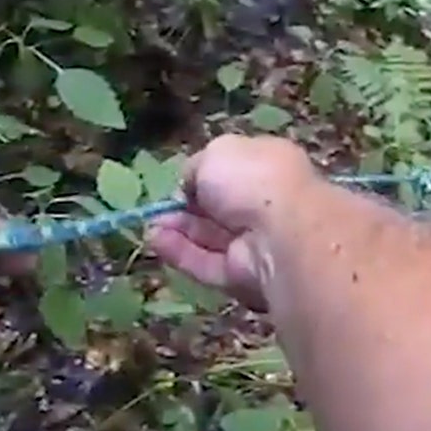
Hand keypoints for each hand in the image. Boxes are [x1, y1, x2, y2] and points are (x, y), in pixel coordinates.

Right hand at [147, 135, 316, 310]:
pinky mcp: (245, 276)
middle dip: (188, 208)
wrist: (281, 233)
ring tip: (149, 225)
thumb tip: (191, 185)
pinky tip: (156, 241)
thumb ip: (198, 167)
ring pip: (213, 238)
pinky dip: (182, 253)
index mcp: (272, 166)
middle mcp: (269, 204)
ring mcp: (259, 243)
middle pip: (223, 209)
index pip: (237, 172)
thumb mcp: (217, 153)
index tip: (180, 182)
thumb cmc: (252, 179)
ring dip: (179, 231)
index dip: (207, 176)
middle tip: (157, 209)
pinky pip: (208, 264)